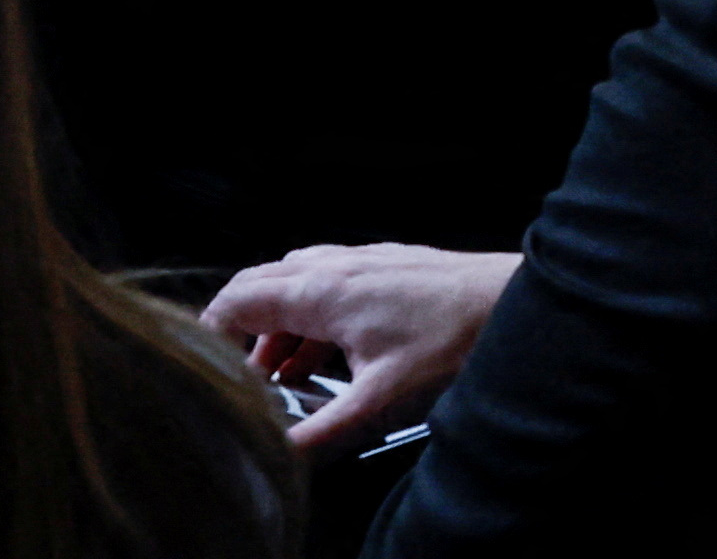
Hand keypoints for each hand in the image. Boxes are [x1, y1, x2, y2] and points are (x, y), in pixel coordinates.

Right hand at [203, 243, 516, 451]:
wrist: (514, 304)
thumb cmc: (455, 342)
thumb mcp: (381, 400)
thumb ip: (324, 432)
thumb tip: (282, 455)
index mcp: (323, 291)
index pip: (238, 299)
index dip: (210, 333)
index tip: (203, 369)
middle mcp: (336, 267)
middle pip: (261, 286)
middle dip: (239, 331)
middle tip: (234, 376)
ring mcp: (363, 262)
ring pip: (295, 283)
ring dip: (278, 327)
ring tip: (280, 379)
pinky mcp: (386, 267)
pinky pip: (329, 284)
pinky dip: (312, 318)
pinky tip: (326, 358)